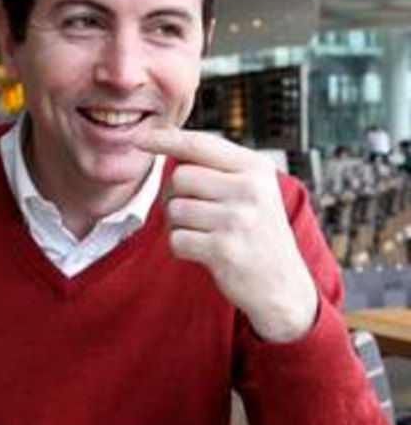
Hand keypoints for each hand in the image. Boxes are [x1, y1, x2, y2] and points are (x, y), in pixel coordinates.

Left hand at [136, 127, 317, 341]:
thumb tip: (171, 142)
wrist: (282, 285)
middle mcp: (249, 189)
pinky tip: (204, 253)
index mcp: (256, 168)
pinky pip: (177, 239)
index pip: (201, 145)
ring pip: (175, 210)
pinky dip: (182, 248)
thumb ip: (220, 167)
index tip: (142, 139)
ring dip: (179, 225)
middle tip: (194, 214)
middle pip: (180, 177)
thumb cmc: (259, 235)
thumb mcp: (254, 191)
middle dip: (176, 196)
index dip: (166, 139)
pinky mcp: (223, 249)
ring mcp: (237, 219)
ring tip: (205, 235)